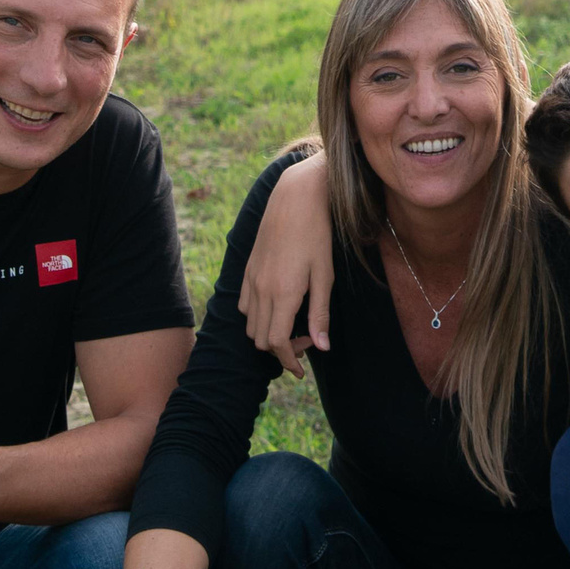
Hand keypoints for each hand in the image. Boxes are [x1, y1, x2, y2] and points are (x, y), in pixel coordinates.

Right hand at [238, 153, 333, 376]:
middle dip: (280, 350)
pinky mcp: (247, 270)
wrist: (295, 198)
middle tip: (305, 340)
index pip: (276, 344)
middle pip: (260, 340)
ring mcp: (251, 279)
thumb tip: (322, 347)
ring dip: (267, 334)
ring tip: (292, 325)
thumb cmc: (317, 235)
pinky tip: (277, 307)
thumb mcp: (325, 276)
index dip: (288, 362)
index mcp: (283, 294)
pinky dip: (257, 317)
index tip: (301, 370)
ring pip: (250, 325)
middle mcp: (262, 290)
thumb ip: (320, 314)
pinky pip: (244, 306)